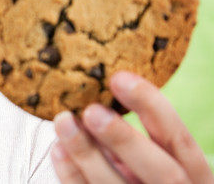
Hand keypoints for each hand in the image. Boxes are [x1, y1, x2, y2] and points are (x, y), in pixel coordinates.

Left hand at [50, 70, 213, 183]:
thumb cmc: (147, 175)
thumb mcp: (156, 158)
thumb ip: (137, 137)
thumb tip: (97, 95)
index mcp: (193, 172)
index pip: (179, 138)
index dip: (151, 106)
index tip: (119, 78)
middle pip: (159, 170)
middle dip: (124, 139)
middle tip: (92, 111)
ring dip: (87, 154)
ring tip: (63, 122)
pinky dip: (72, 175)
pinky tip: (58, 150)